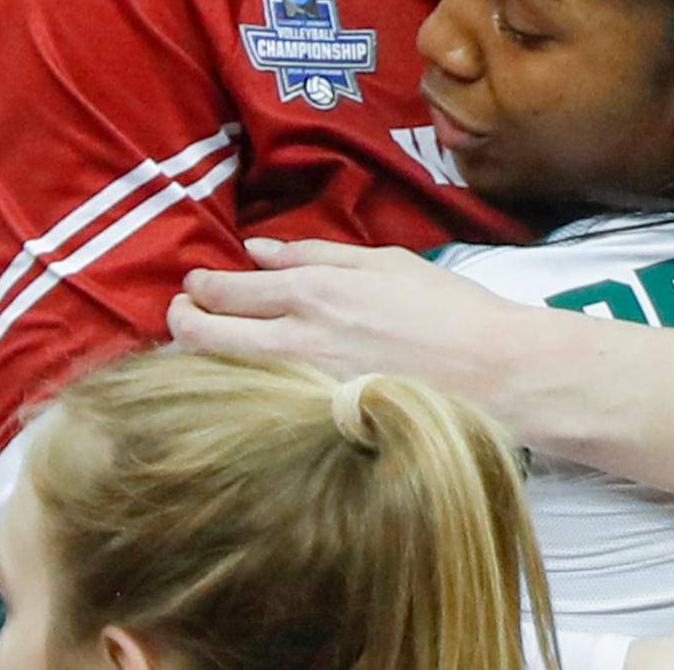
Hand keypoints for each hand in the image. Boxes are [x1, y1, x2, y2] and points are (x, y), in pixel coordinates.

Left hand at [167, 237, 525, 413]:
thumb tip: (259, 252)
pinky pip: (262, 403)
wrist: (493, 371)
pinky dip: (243, 390)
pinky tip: (244, 385)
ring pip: (228, 373)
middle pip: (210, 335)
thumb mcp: (385, 262)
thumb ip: (317, 255)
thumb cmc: (447, 309)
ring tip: (202, 345)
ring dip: (205, 355)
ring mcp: (305, 387)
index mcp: (313, 293)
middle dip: (183, 321)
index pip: (228, 291)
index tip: (193, 286)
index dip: (200, 288)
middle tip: (180, 313)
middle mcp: (298, 341)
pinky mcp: (319, 422)